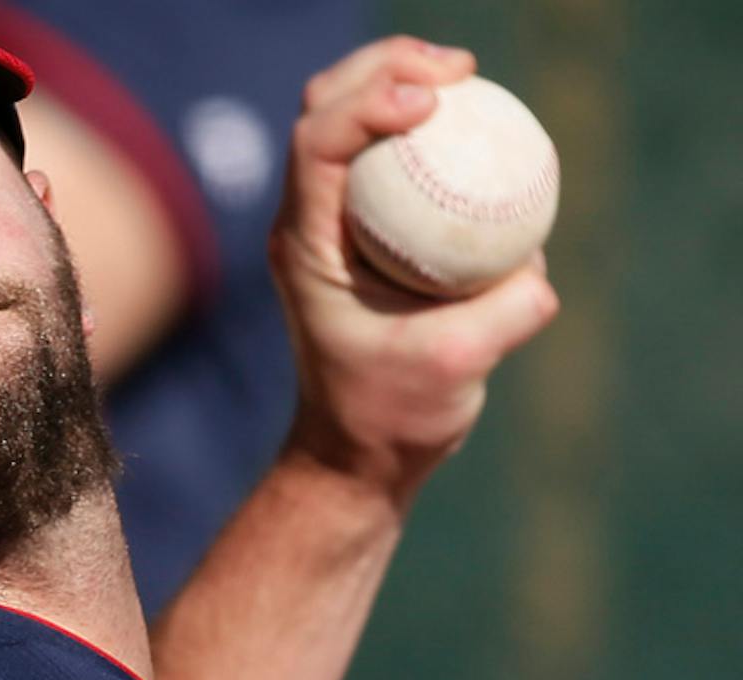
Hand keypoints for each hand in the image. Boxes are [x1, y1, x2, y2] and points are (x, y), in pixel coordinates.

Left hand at [269, 37, 560, 508]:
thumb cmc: (390, 416)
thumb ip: (500, 315)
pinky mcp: (367, 234)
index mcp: (306, 243)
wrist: (357, 450)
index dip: (368, 100)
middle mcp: (310, 222)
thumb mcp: (452, 371)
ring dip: (402, 83)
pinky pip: (392, 160)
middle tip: (459, 69)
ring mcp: (334, 224)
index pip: (316, 142)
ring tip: (466, 78)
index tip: (433, 100)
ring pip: (352, 124)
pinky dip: (430, 133)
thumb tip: (535, 267)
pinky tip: (481, 130)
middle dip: (386, 66)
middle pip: (326, 107)